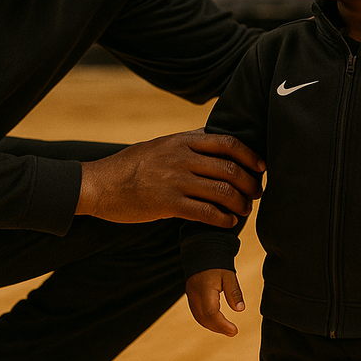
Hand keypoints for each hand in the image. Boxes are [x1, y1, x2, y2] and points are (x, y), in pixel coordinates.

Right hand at [75, 131, 264, 226]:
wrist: (98, 184)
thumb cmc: (131, 166)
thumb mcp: (160, 145)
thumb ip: (187, 142)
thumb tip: (214, 137)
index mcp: (180, 140)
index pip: (227, 142)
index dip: (249, 155)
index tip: (261, 166)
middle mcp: (180, 157)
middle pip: (230, 168)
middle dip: (250, 184)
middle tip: (257, 194)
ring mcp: (174, 180)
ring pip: (221, 191)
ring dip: (240, 204)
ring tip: (244, 210)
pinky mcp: (167, 204)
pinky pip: (205, 212)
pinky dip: (222, 219)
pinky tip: (227, 223)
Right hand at [186, 268, 245, 335]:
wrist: (201, 252)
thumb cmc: (216, 264)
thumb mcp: (229, 275)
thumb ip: (234, 292)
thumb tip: (240, 309)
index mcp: (204, 289)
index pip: (211, 313)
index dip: (222, 325)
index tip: (234, 330)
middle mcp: (195, 295)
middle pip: (204, 318)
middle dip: (219, 328)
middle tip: (233, 332)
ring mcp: (190, 296)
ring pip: (199, 318)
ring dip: (212, 326)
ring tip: (226, 330)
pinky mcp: (190, 296)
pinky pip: (197, 313)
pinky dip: (207, 320)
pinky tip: (216, 322)